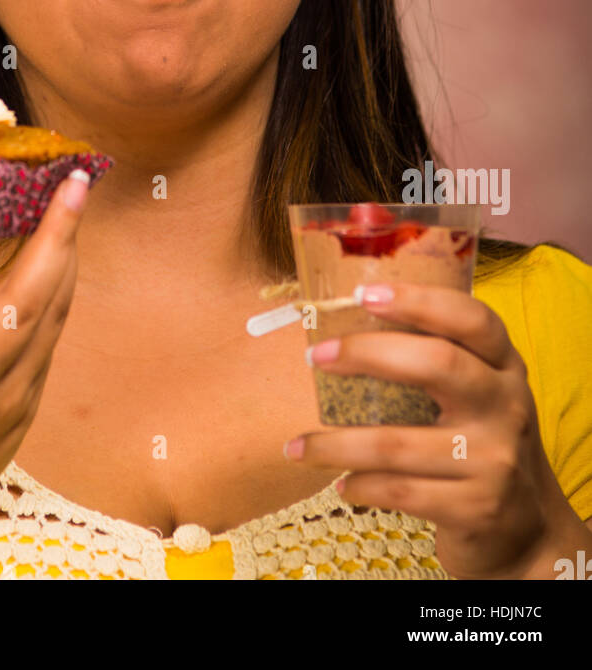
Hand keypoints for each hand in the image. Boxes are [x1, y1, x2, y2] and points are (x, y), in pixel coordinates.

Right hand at [0, 165, 91, 554]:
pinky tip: (60, 259)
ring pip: (50, 315)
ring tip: (73, 204)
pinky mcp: (25, 415)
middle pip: (21, 298)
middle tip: (73, 179)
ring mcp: (0, 403)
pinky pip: (49, 342)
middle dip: (55, 232)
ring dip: (66, 255)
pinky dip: (55, 295)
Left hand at [282, 280, 575, 579]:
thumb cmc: (481, 442)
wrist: (527, 529)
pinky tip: (342, 484)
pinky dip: (360, 486)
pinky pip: (399, 492)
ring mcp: (494, 459)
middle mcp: (505, 406)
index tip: (364, 295)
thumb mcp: (479, 393)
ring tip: (298, 446)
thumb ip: (438, 360)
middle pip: (438, 363)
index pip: (471, 319)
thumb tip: (346, 327)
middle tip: (317, 356)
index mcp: (504, 366)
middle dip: (367, 353)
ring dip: (336, 445)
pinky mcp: (475, 507)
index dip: (419, 300)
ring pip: (397, 443)